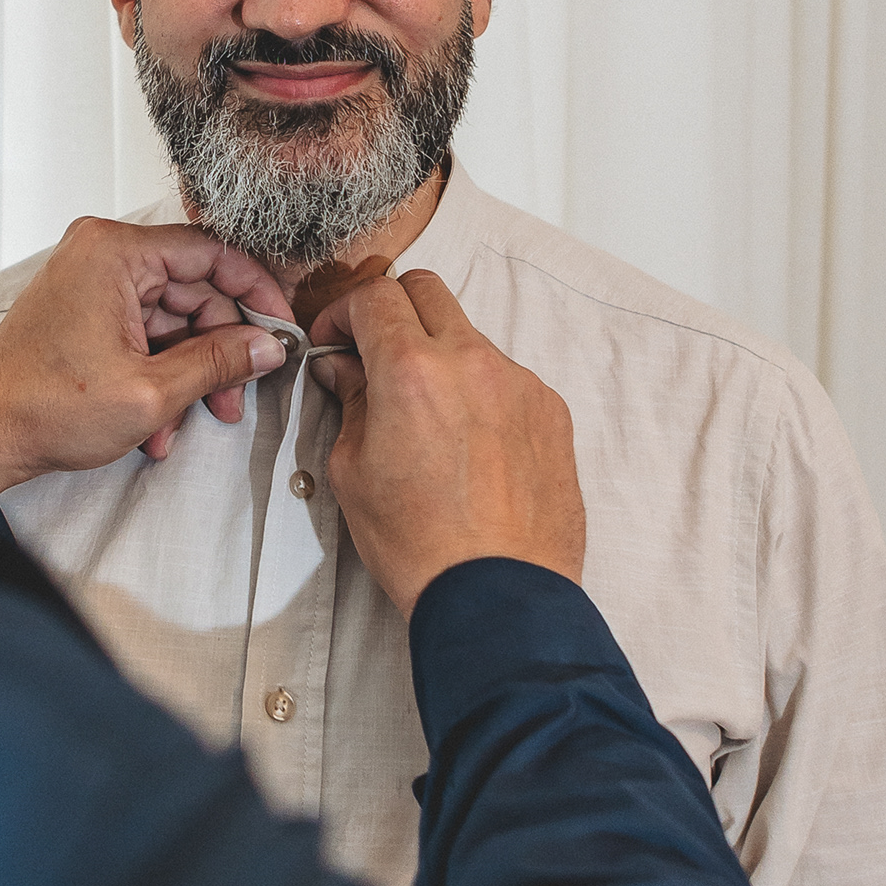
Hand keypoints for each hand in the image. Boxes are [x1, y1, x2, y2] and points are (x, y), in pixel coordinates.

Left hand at [0, 218, 293, 494]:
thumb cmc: (44, 407)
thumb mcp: (151, 392)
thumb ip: (219, 362)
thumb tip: (267, 346)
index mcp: (114, 252)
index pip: (212, 253)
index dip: (256, 293)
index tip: (280, 329)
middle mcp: (101, 255)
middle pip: (193, 290)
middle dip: (219, 350)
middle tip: (237, 394)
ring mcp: (90, 282)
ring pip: (171, 319)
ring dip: (188, 373)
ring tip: (191, 421)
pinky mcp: (84, 311)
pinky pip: (142, 333)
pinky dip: (158, 375)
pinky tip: (157, 426)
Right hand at [311, 268, 584, 619]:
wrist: (499, 595)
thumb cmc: (420, 544)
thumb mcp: (353, 471)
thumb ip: (349, 402)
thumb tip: (344, 368)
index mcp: (412, 370)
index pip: (373, 296)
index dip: (343, 312)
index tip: (335, 340)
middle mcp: (471, 362)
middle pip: (426, 290)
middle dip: (392, 311)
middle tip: (374, 354)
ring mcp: (518, 383)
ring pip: (469, 336)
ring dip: (440, 355)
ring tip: (427, 416)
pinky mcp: (550, 411)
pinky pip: (506, 377)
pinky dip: (479, 392)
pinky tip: (469, 445)